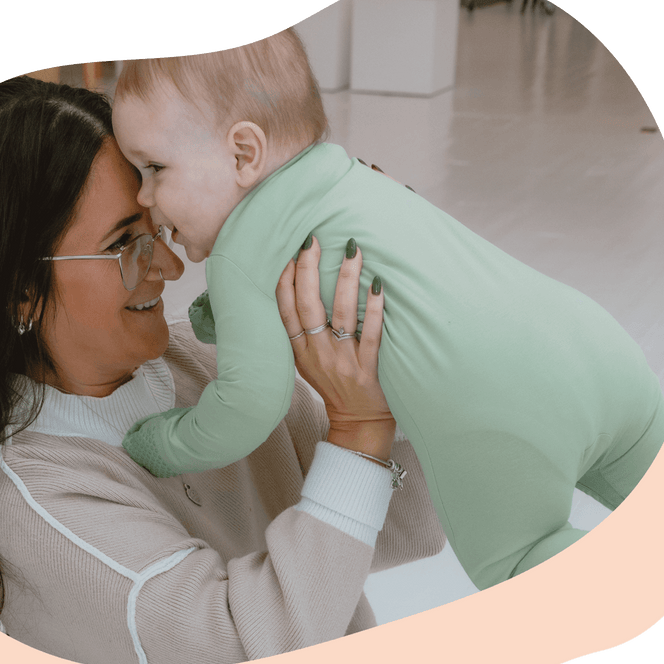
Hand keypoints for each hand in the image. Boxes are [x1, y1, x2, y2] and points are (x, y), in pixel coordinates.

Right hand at [276, 236, 395, 460]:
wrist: (357, 424)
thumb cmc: (335, 386)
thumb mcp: (308, 362)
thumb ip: (304, 332)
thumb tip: (302, 287)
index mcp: (299, 352)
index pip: (284, 311)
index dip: (284, 280)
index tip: (289, 252)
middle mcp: (317, 354)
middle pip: (307, 306)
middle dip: (308, 270)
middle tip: (313, 239)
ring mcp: (342, 361)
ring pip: (340, 314)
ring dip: (345, 279)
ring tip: (353, 250)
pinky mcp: (367, 370)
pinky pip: (370, 334)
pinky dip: (374, 309)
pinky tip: (378, 286)